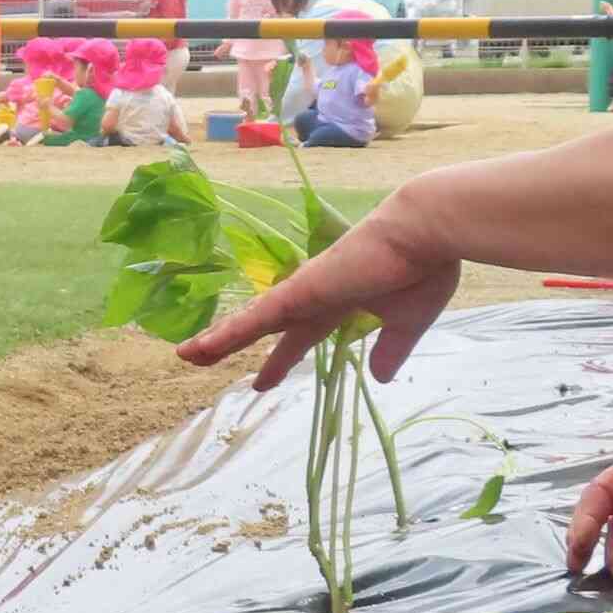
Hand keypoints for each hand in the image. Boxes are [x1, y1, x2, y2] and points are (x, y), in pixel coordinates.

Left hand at [176, 194, 461, 390]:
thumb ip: (391, 349)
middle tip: (204, 358)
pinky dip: (229, 333)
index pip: (301, 337)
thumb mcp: (408, 322)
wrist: (426, 232)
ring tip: (185, 354)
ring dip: (218, 339)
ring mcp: (303, 292)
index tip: (263, 380)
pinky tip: (203, 347)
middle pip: (264, 327)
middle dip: (236, 345)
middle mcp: (314, 296)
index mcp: (339, 303)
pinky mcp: (299, 291)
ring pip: (250, 322)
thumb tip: (381, 378)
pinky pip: (256, 318)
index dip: (281, 358)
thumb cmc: (423, 267)